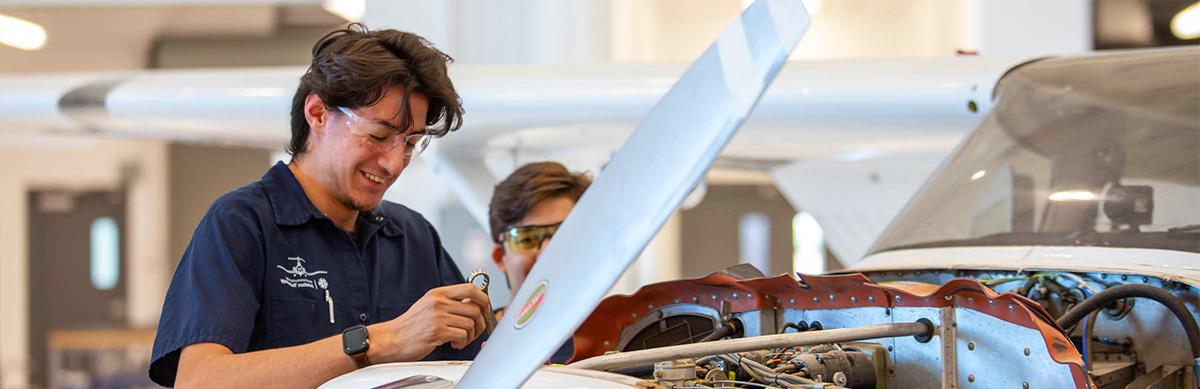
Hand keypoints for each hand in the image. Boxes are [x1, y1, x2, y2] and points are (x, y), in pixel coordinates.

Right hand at [368, 284, 489, 362]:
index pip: (470, 288)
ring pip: (470, 323)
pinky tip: (453, 343)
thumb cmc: (410, 325)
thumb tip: (474, 304)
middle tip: (473, 331)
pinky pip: (462, 335)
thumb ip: (449, 302)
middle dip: (480, 323)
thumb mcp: (429, 305)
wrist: (391, 339)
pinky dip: (462, 342)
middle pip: (475, 309)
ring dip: (469, 335)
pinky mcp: (437, 332)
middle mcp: (439, 302)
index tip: (485, 308)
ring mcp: (438, 316)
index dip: (483, 298)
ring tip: (459, 339)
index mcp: (438, 293)